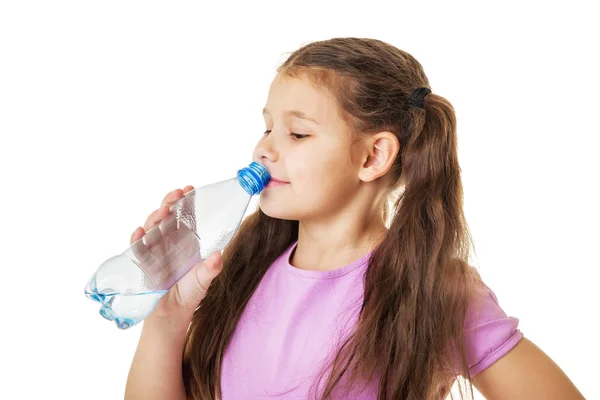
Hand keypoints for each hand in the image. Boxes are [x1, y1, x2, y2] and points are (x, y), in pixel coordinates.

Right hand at [129, 186, 222, 320]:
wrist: (170, 315)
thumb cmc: (189, 294)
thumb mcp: (203, 280)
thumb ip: (210, 269)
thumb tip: (218, 256)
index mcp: (186, 241)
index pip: (185, 216)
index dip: (186, 202)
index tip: (189, 189)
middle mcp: (170, 242)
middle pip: (167, 216)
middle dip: (170, 203)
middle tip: (176, 195)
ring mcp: (155, 250)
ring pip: (152, 227)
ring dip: (155, 217)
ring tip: (163, 211)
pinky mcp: (142, 261)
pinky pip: (137, 247)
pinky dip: (137, 238)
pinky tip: (140, 232)